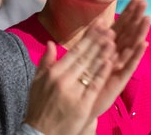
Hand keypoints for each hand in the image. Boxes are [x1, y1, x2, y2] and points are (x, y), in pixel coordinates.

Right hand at [23, 20, 116, 134]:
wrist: (40, 133)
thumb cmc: (38, 107)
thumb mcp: (37, 82)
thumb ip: (45, 62)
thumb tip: (51, 43)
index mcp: (53, 73)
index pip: (74, 51)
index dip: (87, 38)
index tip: (98, 26)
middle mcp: (62, 80)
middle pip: (84, 57)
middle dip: (98, 42)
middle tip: (109, 29)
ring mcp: (73, 93)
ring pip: (91, 69)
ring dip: (103, 54)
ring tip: (113, 41)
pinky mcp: (82, 105)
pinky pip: (94, 86)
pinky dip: (102, 73)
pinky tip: (110, 62)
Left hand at [91, 0, 149, 115]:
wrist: (81, 106)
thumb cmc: (82, 82)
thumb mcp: (83, 57)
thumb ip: (89, 40)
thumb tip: (98, 22)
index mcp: (108, 49)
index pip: (120, 26)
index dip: (129, 13)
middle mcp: (116, 56)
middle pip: (128, 33)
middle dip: (136, 17)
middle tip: (144, 1)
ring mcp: (119, 67)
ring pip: (131, 46)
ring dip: (139, 32)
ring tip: (147, 17)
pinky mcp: (120, 79)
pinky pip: (129, 66)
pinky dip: (137, 55)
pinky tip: (145, 43)